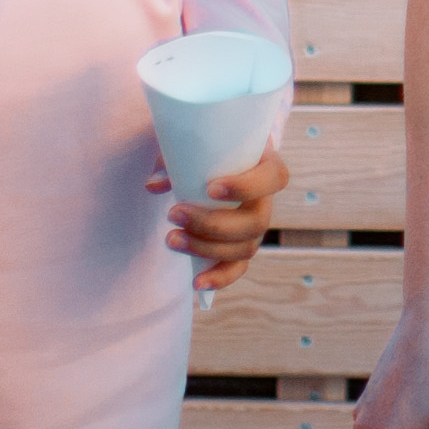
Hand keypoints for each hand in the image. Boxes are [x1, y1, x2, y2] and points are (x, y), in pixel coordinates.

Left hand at [152, 143, 287, 292]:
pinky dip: (220, 278)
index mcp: (265, 165)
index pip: (274, 177)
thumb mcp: (188, 146)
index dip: (247, 187)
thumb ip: (172, 161)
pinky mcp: (240, 246)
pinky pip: (238, 268)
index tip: (210, 188)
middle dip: (212, 224)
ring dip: (206, 248)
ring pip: (245, 247)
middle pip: (256, 222)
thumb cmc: (203, 150)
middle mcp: (265, 199)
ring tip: (171, 238)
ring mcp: (255, 226)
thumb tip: (154, 185)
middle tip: (174, 213)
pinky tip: (197, 282)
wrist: (207, 163)